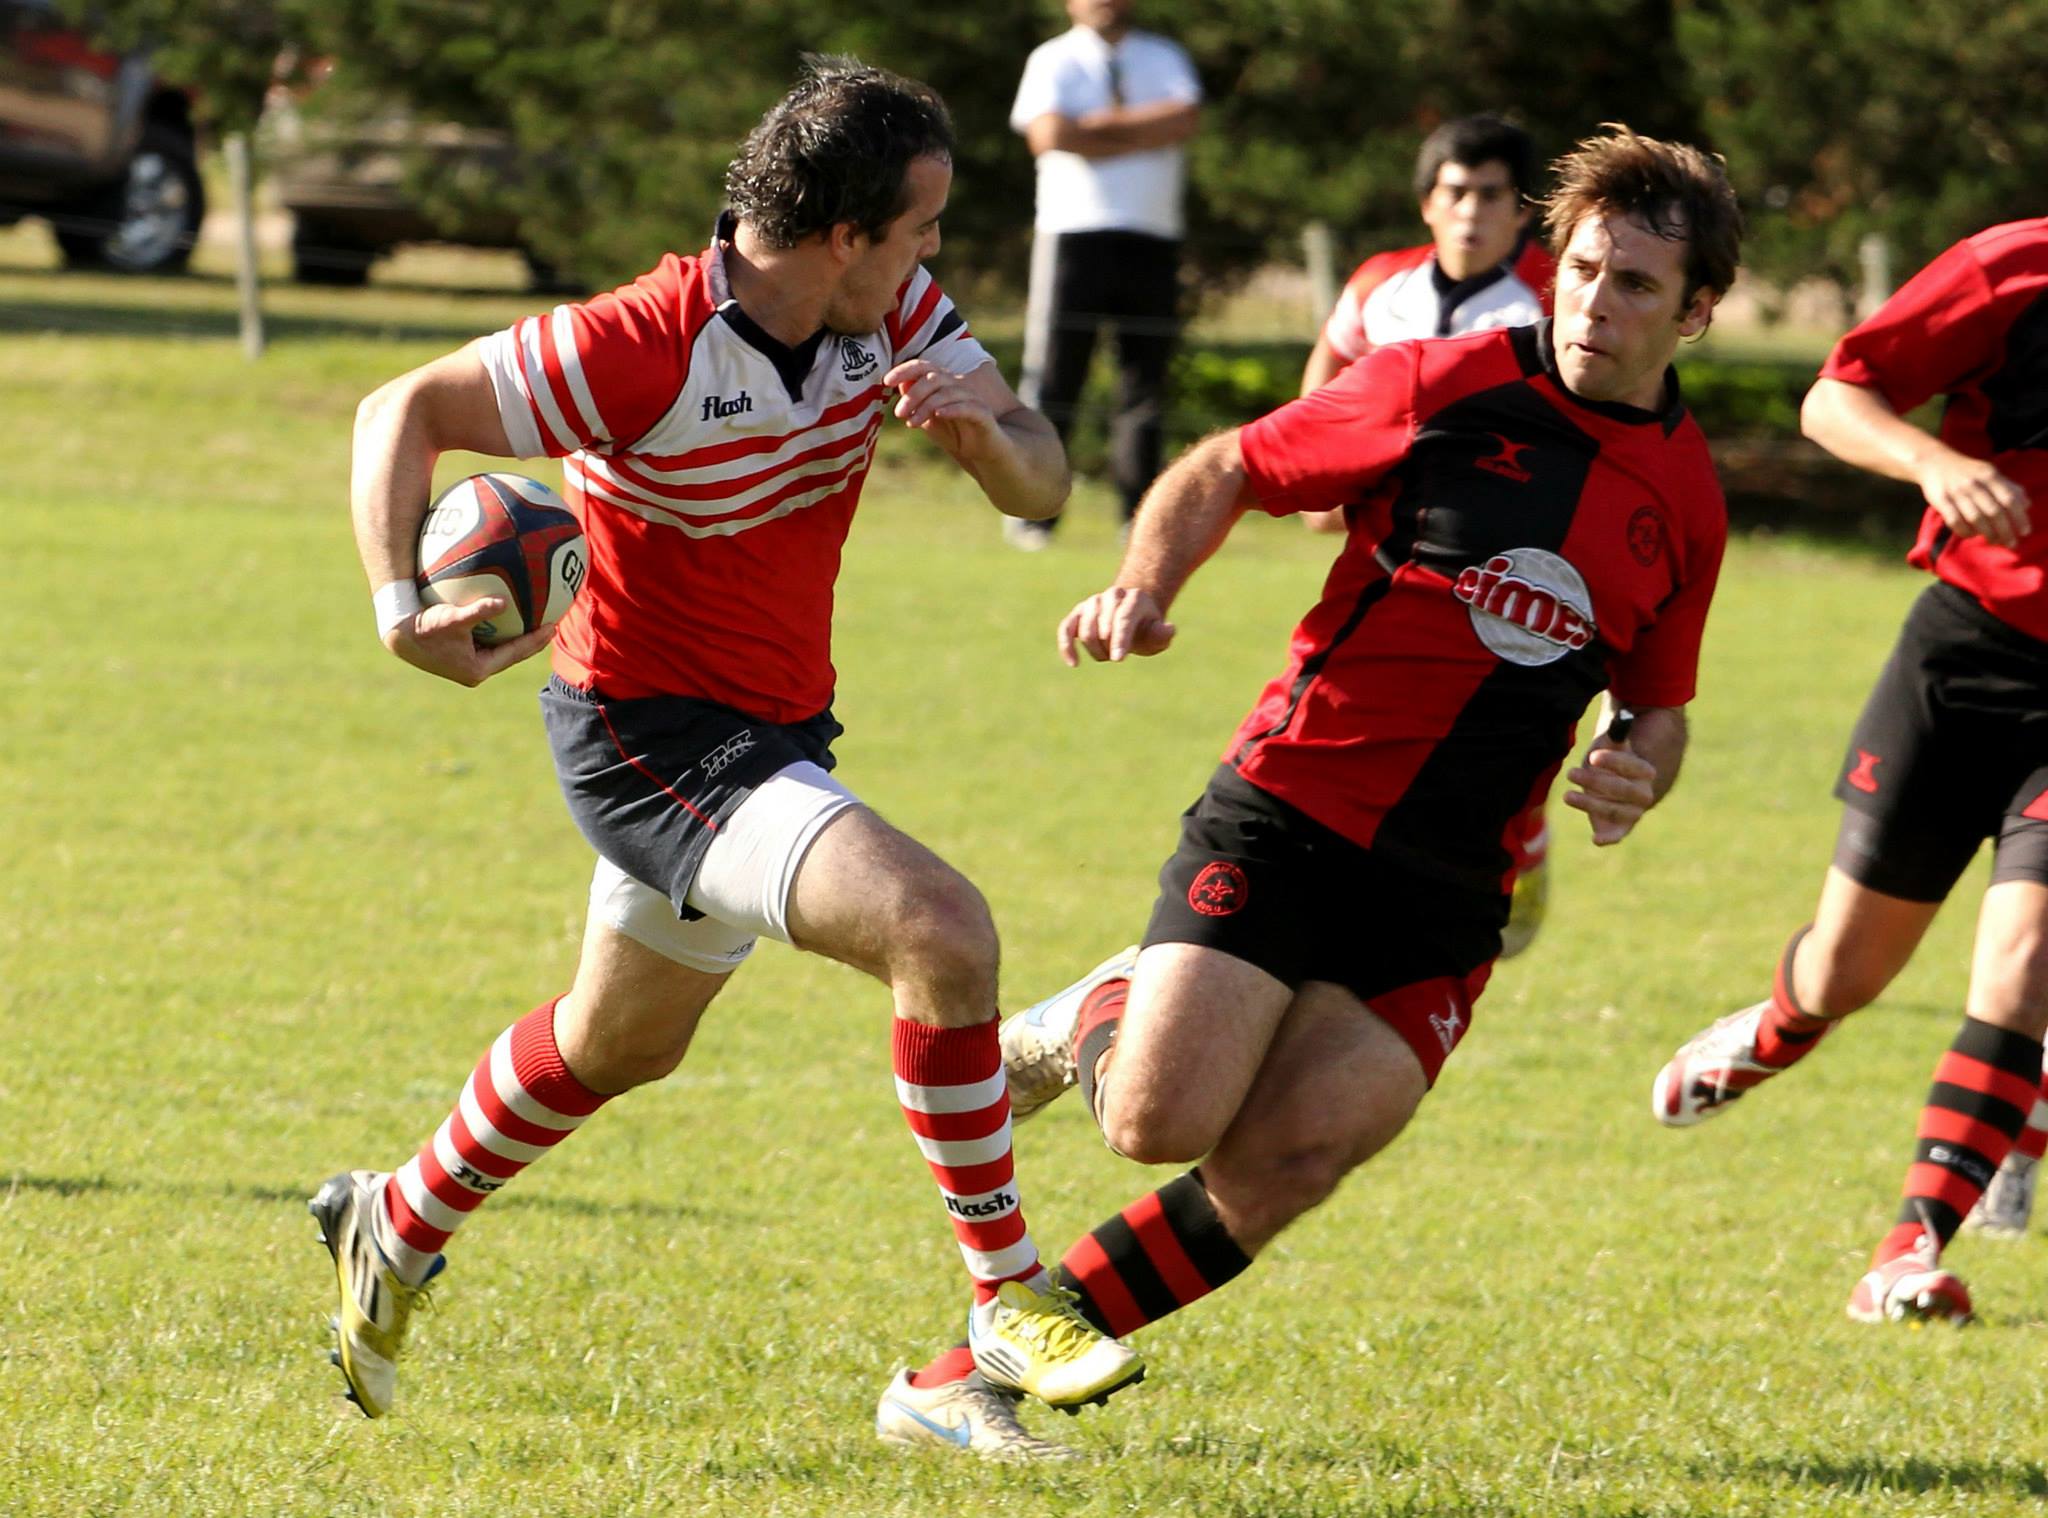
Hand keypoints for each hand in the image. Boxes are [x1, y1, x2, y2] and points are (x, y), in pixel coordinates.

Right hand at [385, 595, 555, 686]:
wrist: (397, 634)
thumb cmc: (424, 626)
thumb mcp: (452, 618)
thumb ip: (478, 612)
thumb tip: (503, 603)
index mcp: (478, 669)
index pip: (516, 653)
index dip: (536, 640)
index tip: (553, 626)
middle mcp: (475, 670)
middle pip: (512, 653)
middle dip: (532, 639)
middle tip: (552, 624)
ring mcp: (467, 664)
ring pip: (500, 648)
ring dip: (517, 635)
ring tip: (536, 620)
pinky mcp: (460, 655)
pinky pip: (487, 641)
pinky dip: (498, 629)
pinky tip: (507, 614)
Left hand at [884, 359, 1002, 462]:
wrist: (984, 453)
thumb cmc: (955, 434)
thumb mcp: (928, 419)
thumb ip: (915, 404)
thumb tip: (899, 386)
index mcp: (943, 385)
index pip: (923, 368)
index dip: (904, 370)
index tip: (886, 381)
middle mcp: (957, 386)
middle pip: (933, 378)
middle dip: (913, 394)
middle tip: (898, 413)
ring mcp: (971, 399)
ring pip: (948, 392)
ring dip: (926, 406)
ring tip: (912, 423)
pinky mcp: (983, 415)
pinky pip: (968, 407)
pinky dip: (952, 409)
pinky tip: (938, 415)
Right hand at [1057, 585, 1175, 665]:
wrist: (1129, 617)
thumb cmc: (1145, 630)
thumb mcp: (1158, 634)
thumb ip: (1162, 634)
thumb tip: (1168, 630)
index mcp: (1135, 599)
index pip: (1123, 619)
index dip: (1120, 640)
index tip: (1118, 659)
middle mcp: (1112, 595)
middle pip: (1103, 628)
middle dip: (1109, 648)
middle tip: (1118, 657)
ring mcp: (1093, 602)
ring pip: (1085, 631)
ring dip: (1095, 651)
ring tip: (1106, 654)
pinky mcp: (1077, 613)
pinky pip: (1066, 629)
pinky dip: (1067, 647)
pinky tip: (1074, 663)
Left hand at [1563, 737, 1657, 845]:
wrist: (1616, 785)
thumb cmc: (1611, 762)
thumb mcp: (1613, 747)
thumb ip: (1617, 736)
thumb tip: (1621, 719)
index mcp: (1645, 771)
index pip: (1632, 766)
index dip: (1614, 762)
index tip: (1594, 756)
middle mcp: (1643, 794)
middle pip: (1622, 790)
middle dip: (1596, 782)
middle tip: (1571, 773)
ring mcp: (1633, 812)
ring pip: (1614, 810)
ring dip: (1591, 804)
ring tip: (1567, 795)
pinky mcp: (1620, 827)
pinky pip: (1617, 834)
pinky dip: (1608, 838)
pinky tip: (1596, 839)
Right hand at [1917, 450, 2030, 547]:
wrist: (1934, 462)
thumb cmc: (1967, 471)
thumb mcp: (1990, 472)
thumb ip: (2009, 487)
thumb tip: (2026, 504)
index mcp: (1989, 475)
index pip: (2009, 499)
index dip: (2019, 517)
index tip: (2024, 531)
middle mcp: (1974, 483)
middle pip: (1994, 512)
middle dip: (2005, 531)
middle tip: (2011, 543)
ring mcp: (1956, 492)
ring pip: (1975, 518)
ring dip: (1987, 534)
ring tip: (1994, 541)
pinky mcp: (1940, 501)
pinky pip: (1954, 521)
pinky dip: (1965, 531)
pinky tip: (1972, 535)